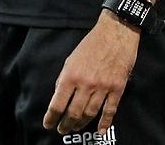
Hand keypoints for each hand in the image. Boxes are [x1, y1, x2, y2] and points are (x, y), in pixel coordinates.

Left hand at [43, 11, 139, 135]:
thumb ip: (64, 77)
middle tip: (62, 130)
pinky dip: (104, 123)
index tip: (48, 124)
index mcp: (71, 75)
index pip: (58, 103)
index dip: (51, 117)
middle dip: (65, 124)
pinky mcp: (117, 89)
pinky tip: (99, 131)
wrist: (115, 33)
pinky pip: (109, 111)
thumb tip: (59, 94)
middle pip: (73, 113)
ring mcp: (102, 88)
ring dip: (81, 124)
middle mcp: (86, 84)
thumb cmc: (91, 43)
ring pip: (89, 114)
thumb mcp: (72, 57)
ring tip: (75, 128)